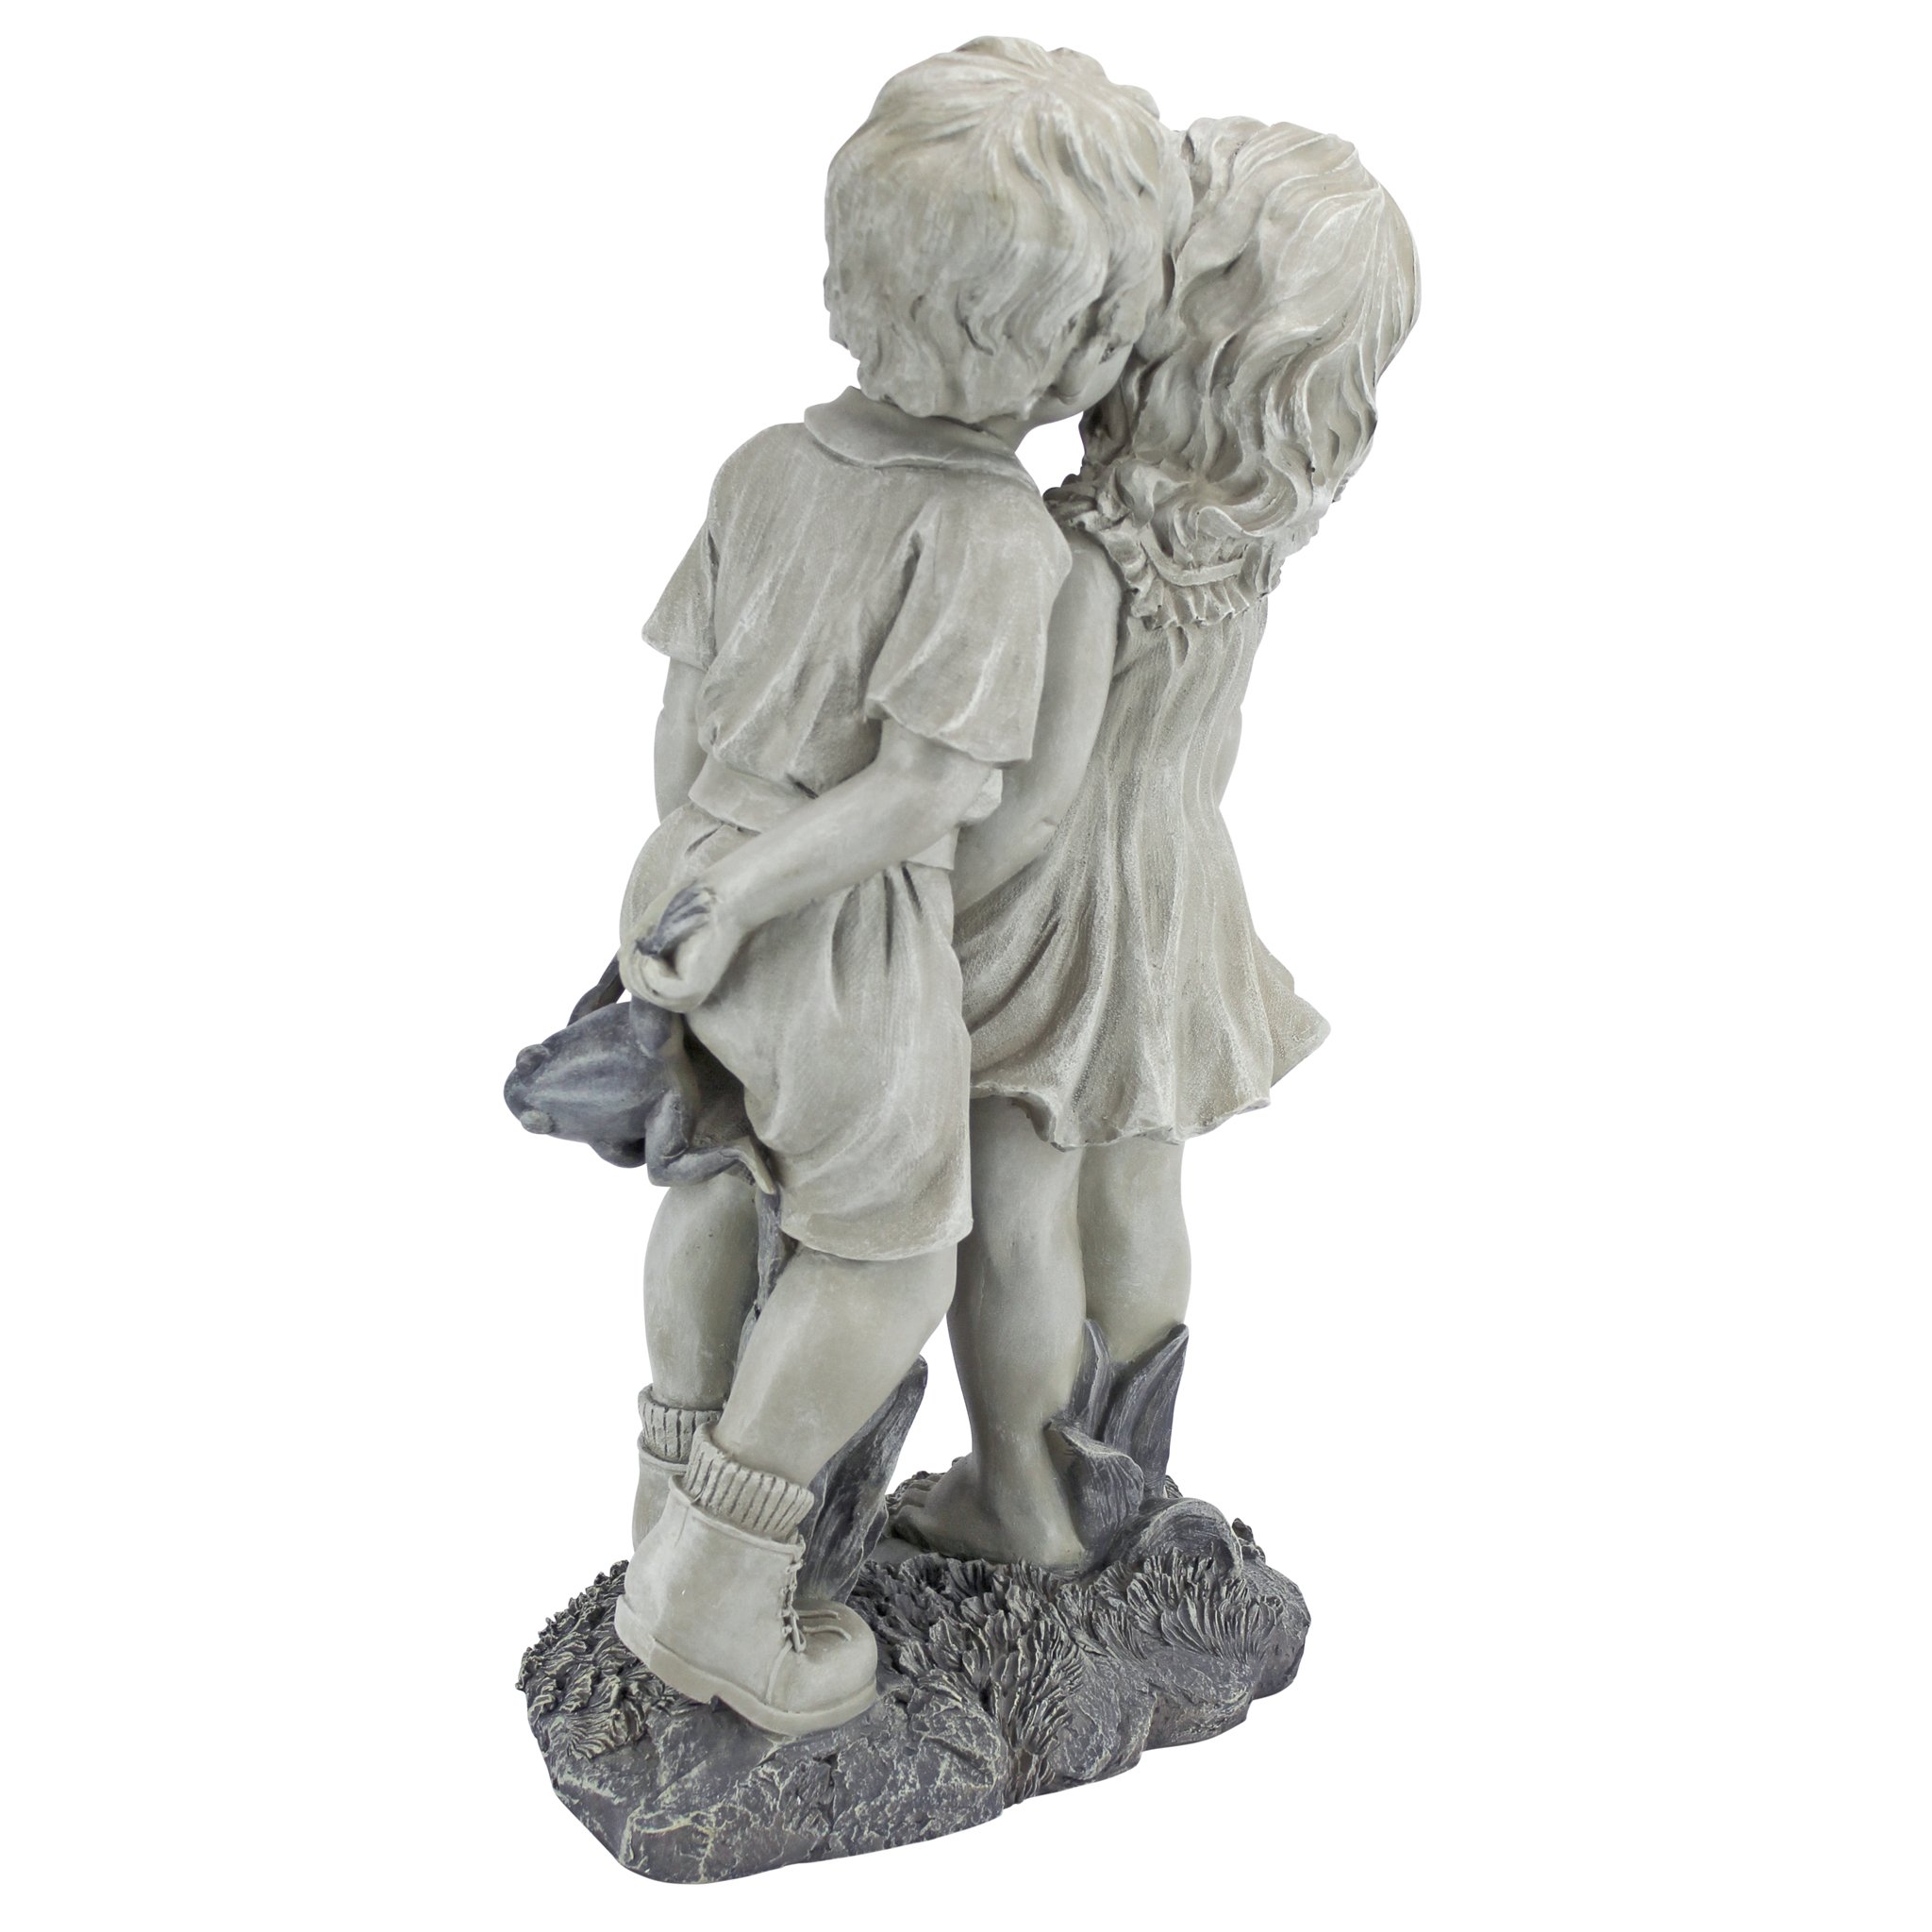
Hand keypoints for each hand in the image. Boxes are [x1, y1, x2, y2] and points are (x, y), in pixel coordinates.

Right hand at [624, 882, 746, 1012]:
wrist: (724, 899)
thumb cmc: (690, 909)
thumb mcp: (653, 936)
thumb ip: (637, 956)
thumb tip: (622, 965)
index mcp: (674, 988)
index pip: (632, 981)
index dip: (633, 952)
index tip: (653, 932)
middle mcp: (679, 999)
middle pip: (632, 983)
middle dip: (636, 953)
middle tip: (660, 931)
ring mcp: (684, 998)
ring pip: (638, 983)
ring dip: (645, 952)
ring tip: (667, 935)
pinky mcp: (689, 991)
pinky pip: (651, 981)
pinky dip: (654, 957)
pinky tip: (670, 945)